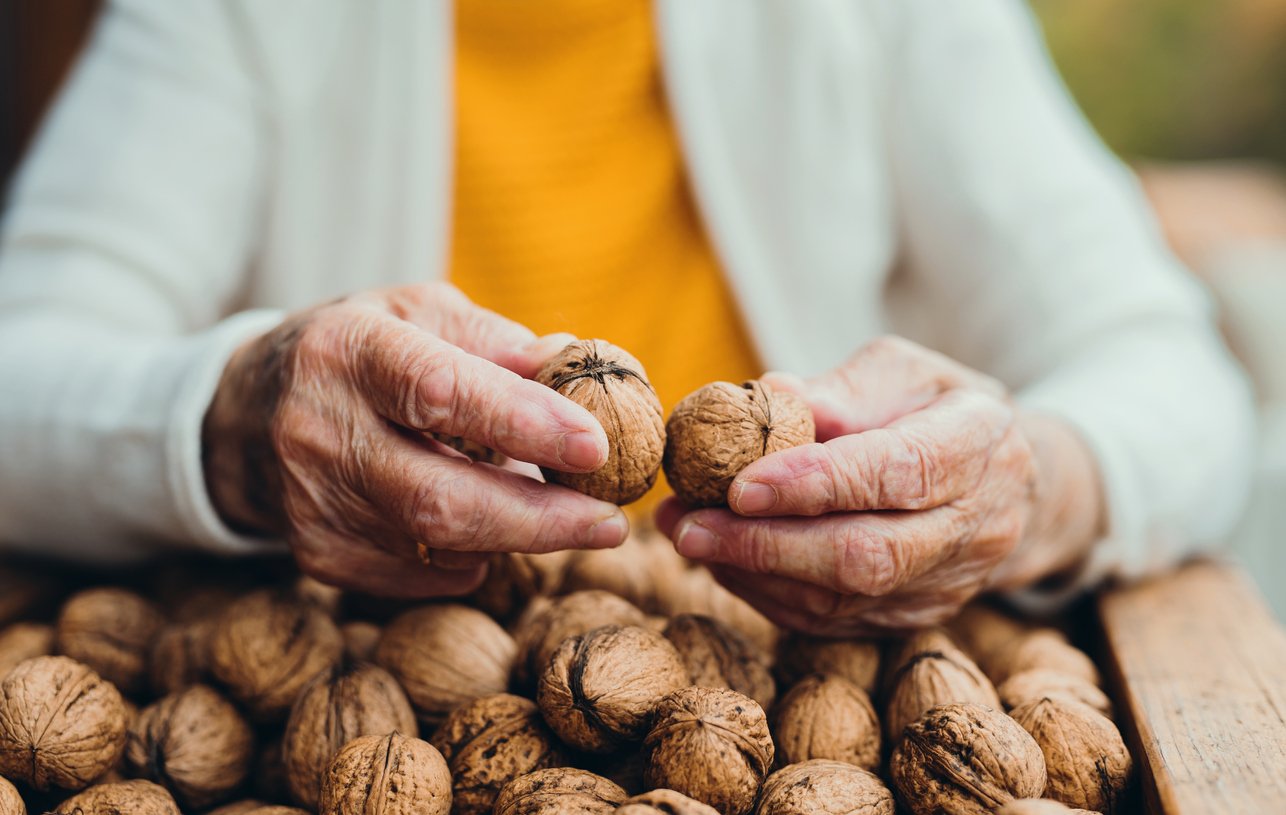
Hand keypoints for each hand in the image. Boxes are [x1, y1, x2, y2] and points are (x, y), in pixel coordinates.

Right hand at [202, 282, 628, 596]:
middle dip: (541, 518)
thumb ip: (496, 340)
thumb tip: (574, 366)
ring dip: (516, 534)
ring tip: (560, 513)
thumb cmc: (361, 353)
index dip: (522, 422)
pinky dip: (473, 556)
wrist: (246, 414)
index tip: (595, 444)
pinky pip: (423, 576)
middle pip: (441, 497)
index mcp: (350, 351)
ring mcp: (313, 502)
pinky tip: (486, 528)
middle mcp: (320, 429)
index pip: (439, 390)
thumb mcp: (418, 314)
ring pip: (438, 544)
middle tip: (610, 521)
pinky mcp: (320, 555)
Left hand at [656, 336, 1102, 634]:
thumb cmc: (935, 409)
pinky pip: (833, 622)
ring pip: (843, 599)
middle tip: (689, 525)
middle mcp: (976, 524)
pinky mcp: (914, 618)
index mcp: (979, 444)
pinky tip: (724, 560)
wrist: (1006, 482)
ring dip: (752, 572)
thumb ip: (840, 389)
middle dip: (767, 544)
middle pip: (868, 555)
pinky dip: (767, 594)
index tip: (739, 484)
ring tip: (687, 534)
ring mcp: (948, 584)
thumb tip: (769, 398)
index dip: (817, 483)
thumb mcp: (902, 372)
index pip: (899, 472)